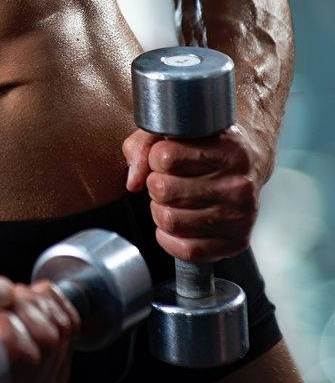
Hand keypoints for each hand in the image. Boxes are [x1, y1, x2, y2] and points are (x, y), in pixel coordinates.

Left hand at [122, 125, 263, 262]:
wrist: (249, 161)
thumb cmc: (205, 145)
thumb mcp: (175, 131)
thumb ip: (144, 146)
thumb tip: (133, 182)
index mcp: (228, 151)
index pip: (165, 157)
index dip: (154, 158)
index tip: (164, 159)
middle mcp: (239, 185)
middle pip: (164, 191)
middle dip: (155, 184)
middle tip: (167, 181)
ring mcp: (241, 217)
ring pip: (171, 221)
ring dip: (160, 210)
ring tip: (172, 200)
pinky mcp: (237, 242)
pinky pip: (187, 251)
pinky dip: (169, 239)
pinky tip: (176, 223)